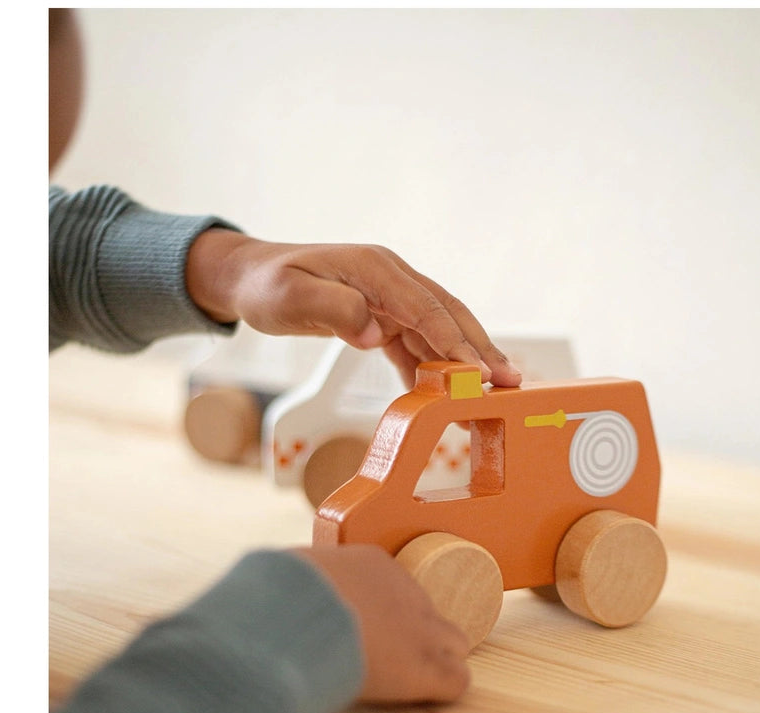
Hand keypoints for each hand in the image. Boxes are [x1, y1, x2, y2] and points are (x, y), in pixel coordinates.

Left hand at [186, 229, 521, 388]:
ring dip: (464, 362)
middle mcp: (391, 280)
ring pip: (438, 331)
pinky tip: (446, 395)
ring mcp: (389, 298)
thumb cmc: (267, 285)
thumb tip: (375, 333)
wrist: (248, 277)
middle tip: (511, 382)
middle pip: (448, 316)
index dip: (457, 342)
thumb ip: (335, 310)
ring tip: (493, 393)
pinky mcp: (382, 317)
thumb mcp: (292, 296)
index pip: (427, 309)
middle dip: (480, 349)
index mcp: (376, 269)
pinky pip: (415, 345)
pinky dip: (433, 369)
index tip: (481, 373)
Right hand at [293, 544, 469, 703]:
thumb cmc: (280, 594)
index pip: (394, 589)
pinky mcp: (425, 669)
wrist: (292, 618)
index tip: (359, 629)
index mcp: (373, 565)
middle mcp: (407, 592)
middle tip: (387, 657)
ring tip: (408, 682)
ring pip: (454, 644)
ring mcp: (422, 631)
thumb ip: (304, 581)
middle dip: (414, 635)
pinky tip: (421, 697)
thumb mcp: (292, 572)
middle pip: (431, 614)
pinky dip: (442, 690)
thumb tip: (287, 587)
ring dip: (436, 661)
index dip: (381, 613)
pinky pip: (455, 681)